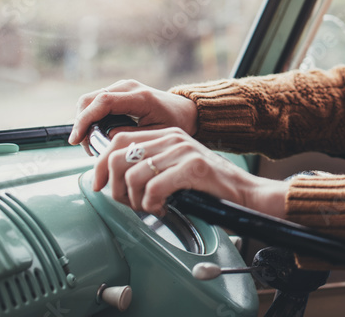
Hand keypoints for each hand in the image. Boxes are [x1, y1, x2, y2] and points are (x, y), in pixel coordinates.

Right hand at [70, 79, 198, 150]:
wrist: (184, 109)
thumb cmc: (174, 123)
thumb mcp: (156, 134)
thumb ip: (132, 135)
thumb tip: (106, 137)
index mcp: (140, 97)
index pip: (103, 102)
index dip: (85, 120)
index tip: (76, 140)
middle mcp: (128, 87)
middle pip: (90, 100)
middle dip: (81, 123)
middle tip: (85, 147)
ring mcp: (122, 86)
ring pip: (89, 100)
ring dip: (84, 121)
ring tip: (91, 143)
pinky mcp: (118, 90)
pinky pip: (96, 102)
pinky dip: (90, 117)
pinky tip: (95, 134)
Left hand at [93, 127, 286, 217]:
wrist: (245, 193)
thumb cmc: (209, 187)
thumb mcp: (175, 168)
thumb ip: (150, 165)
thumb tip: (112, 179)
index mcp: (165, 135)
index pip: (117, 140)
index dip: (100, 165)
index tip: (99, 186)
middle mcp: (172, 138)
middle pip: (118, 156)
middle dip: (115, 187)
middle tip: (128, 203)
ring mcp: (182, 151)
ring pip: (133, 175)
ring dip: (134, 200)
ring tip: (149, 208)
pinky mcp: (193, 167)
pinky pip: (153, 188)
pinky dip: (151, 205)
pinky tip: (162, 209)